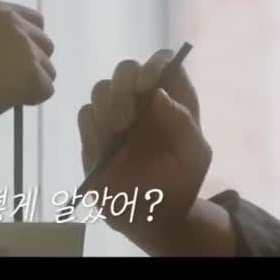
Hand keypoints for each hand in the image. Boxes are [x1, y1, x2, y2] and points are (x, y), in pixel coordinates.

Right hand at [0, 0, 55, 138]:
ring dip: (30, 84)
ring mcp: (23, 46)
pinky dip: (30, 101)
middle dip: (32, 65)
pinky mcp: (31, 73)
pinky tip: (1, 100)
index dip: (26, 45)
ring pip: (49, 70)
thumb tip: (29, 50)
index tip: (7, 61)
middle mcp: (12, 20)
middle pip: (46, 44)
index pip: (36, 21)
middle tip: (1, 80)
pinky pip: (46, 90)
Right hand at [76, 50, 210, 244]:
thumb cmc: (180, 183)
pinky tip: (103, 152)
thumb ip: (183, 123)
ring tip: (114, 141)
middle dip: (122, 90)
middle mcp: (143, 99)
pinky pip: (85, 115)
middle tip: (124, 122)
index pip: (164, 62)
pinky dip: (91, 130)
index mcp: (174, 99)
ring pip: (101, 89)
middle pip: (126, 69)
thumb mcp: (194, 156)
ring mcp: (116, 113)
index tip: (147, 86)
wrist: (153, 217)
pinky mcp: (94, 132)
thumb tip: (158, 93)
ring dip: (105, 110)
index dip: (155, 65)